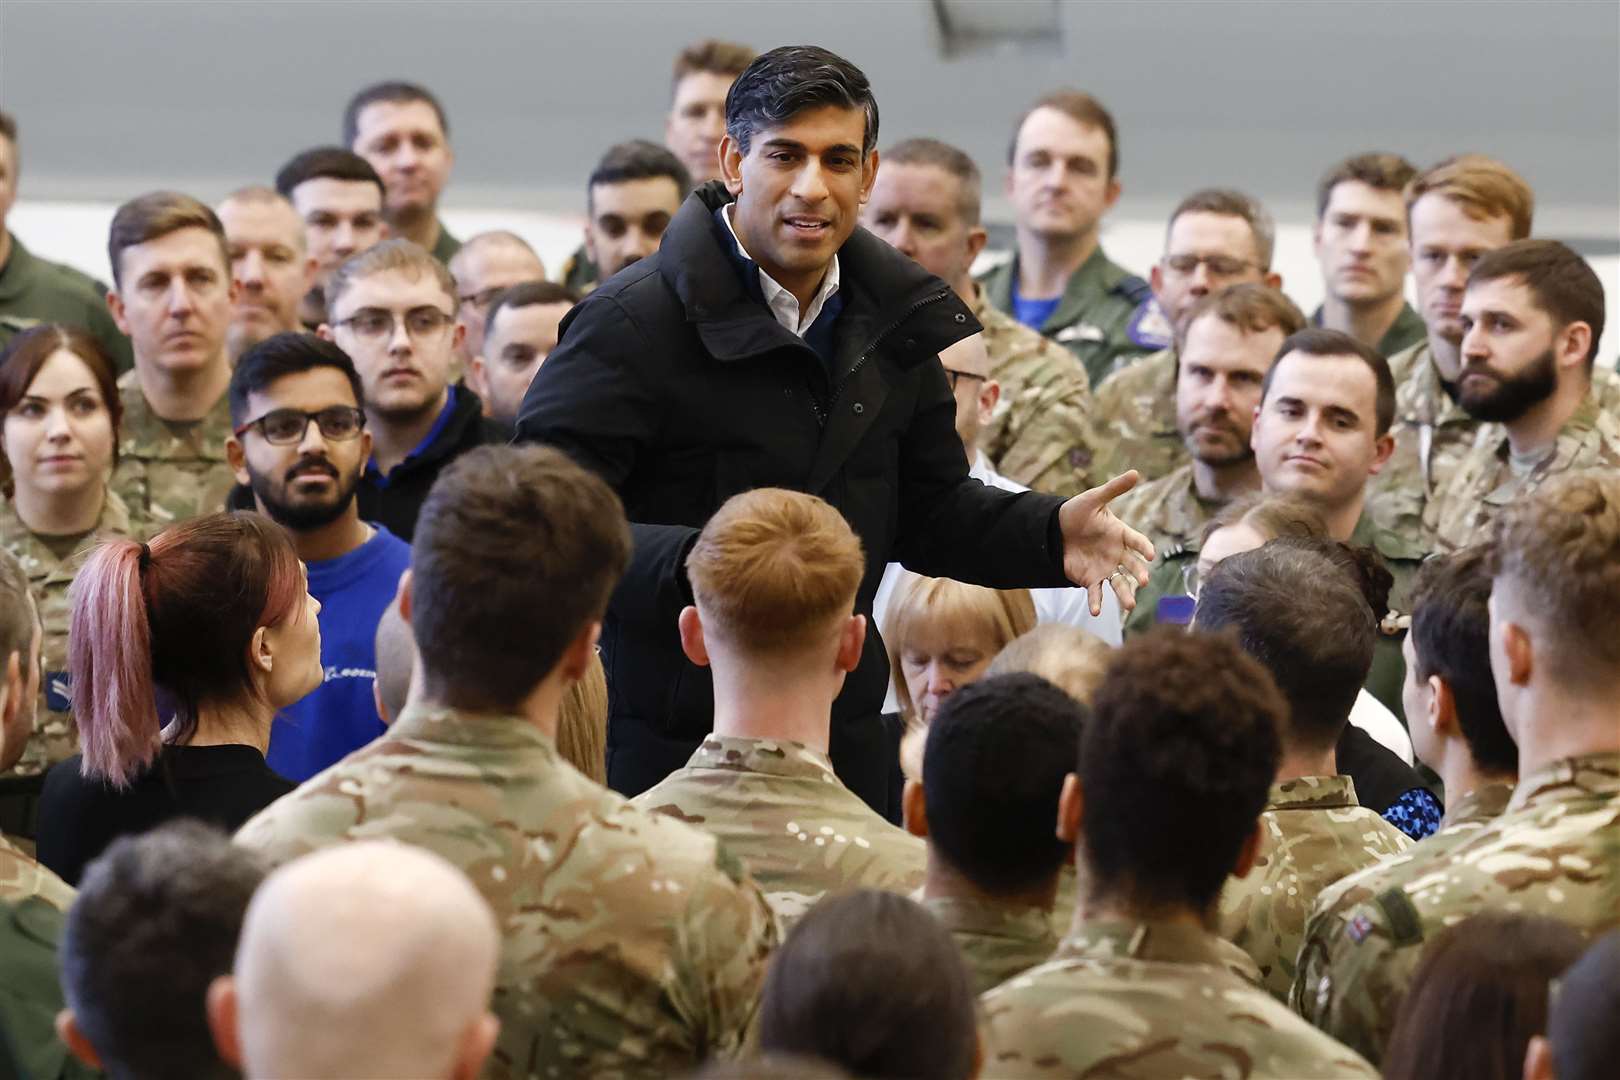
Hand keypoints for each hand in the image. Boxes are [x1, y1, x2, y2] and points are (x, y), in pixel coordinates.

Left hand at [1057, 470, 1155, 614]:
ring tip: (1129, 605)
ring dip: (1124, 594)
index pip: (1137, 541)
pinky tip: (1096, 612)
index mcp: (1120, 534)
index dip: (1144, 547)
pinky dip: (1096, 602)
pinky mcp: (1090, 579)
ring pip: (1119, 583)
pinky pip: (1096, 592)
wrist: (1055, 529)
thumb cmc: (1078, 512)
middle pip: (1132, 566)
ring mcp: (1105, 568)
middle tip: (1143, 582)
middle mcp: (1117, 554)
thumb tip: (1136, 472)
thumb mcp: (1094, 498)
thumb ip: (1114, 489)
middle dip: (1138, 574)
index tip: (1150, 555)